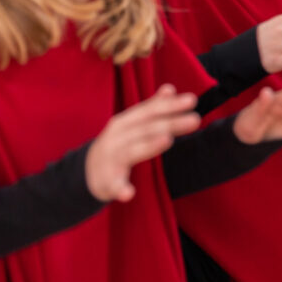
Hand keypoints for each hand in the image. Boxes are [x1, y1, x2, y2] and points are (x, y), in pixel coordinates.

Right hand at [85, 85, 200, 201]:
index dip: (170, 105)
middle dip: (171, 123)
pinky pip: (114, 186)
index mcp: (125, 122)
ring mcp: (111, 159)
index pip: (150, 111)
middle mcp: (117, 137)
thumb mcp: (132, 124)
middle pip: (147, 129)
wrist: (86, 172)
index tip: (192, 100)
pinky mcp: (107, 182)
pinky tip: (129, 193)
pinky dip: (120, 189)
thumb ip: (151, 107)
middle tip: (195, 120)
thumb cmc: (117, 144)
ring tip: (167, 140)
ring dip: (149, 145)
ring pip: (132, 151)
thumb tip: (170, 88)